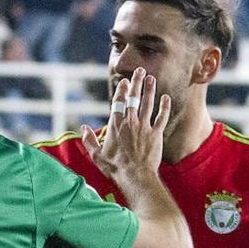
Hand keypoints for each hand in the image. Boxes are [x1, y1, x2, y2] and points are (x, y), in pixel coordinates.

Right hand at [82, 67, 170, 181]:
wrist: (135, 176)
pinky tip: (166, 98)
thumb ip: (89, 140)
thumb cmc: (115, 168)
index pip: (118, 102)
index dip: (121, 90)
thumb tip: (83, 128)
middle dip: (136, 83)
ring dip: (150, 90)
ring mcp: (144, 127)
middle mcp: (130, 123)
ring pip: (148, 104)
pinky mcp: (156, 134)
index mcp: (115, 126)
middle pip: (133, 98)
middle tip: (139, 71)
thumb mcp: (97, 155)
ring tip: (151, 78)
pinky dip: (164, 107)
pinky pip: (161, 117)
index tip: (124, 82)